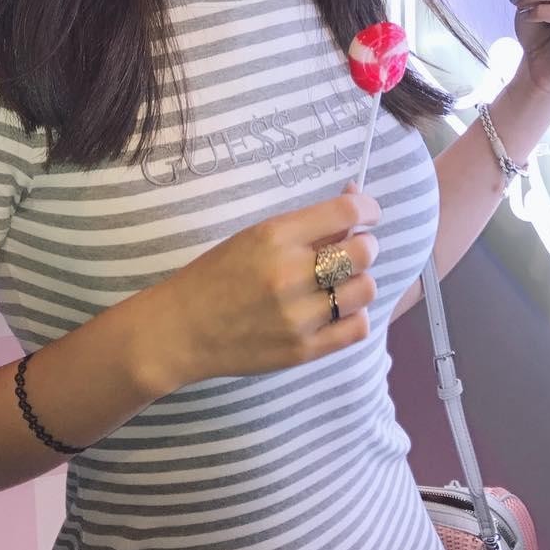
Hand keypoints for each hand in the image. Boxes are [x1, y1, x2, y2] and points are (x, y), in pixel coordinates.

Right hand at [158, 188, 381, 385]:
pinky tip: (337, 310)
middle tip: (351, 249)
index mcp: (274, 236)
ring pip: (365, 290)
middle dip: (364, 245)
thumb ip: (306, 225)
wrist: (181, 329)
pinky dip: (354, 315)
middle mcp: (290, 274)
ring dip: (360, 281)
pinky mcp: (303, 350)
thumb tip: (356, 199)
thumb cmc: (216, 275)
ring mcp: (298, 315)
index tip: (368, 214)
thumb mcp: (254, 236)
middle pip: (363, 251)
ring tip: (341, 283)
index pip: (345, 213)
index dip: (368, 209)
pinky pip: (356, 328)